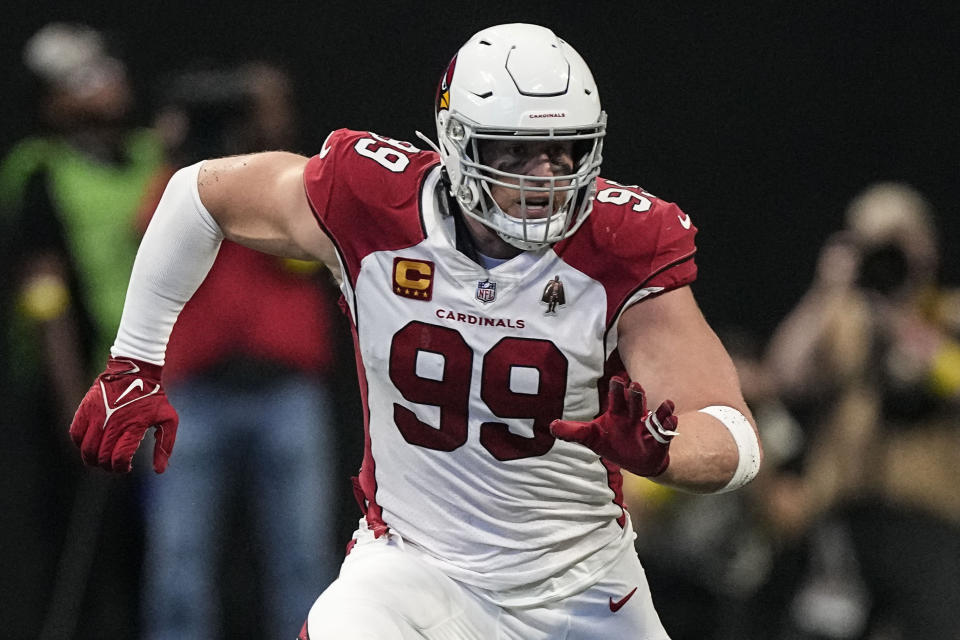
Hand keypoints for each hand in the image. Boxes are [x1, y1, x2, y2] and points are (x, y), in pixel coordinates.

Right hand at [69, 356, 178, 472]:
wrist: (136, 371)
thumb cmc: (154, 397)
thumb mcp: (168, 419)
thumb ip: (165, 445)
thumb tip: (160, 470)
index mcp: (133, 426)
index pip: (119, 458)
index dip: (121, 468)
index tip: (127, 467)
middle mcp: (113, 423)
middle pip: (102, 457)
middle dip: (108, 466)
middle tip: (115, 464)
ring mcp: (97, 415)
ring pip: (86, 449)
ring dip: (92, 459)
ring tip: (101, 458)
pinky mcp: (85, 408)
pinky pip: (74, 433)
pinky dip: (80, 443)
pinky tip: (92, 443)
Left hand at [550, 375, 677, 476]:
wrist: (634, 460)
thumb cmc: (611, 443)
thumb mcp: (590, 437)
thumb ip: (572, 432)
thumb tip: (551, 426)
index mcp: (616, 411)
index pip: (616, 397)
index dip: (617, 389)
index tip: (617, 379)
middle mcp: (633, 415)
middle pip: (634, 402)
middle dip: (635, 395)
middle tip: (635, 385)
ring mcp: (647, 426)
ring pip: (653, 415)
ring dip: (659, 409)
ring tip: (667, 404)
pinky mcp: (659, 438)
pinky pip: (666, 431)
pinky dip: (670, 425)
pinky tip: (673, 419)